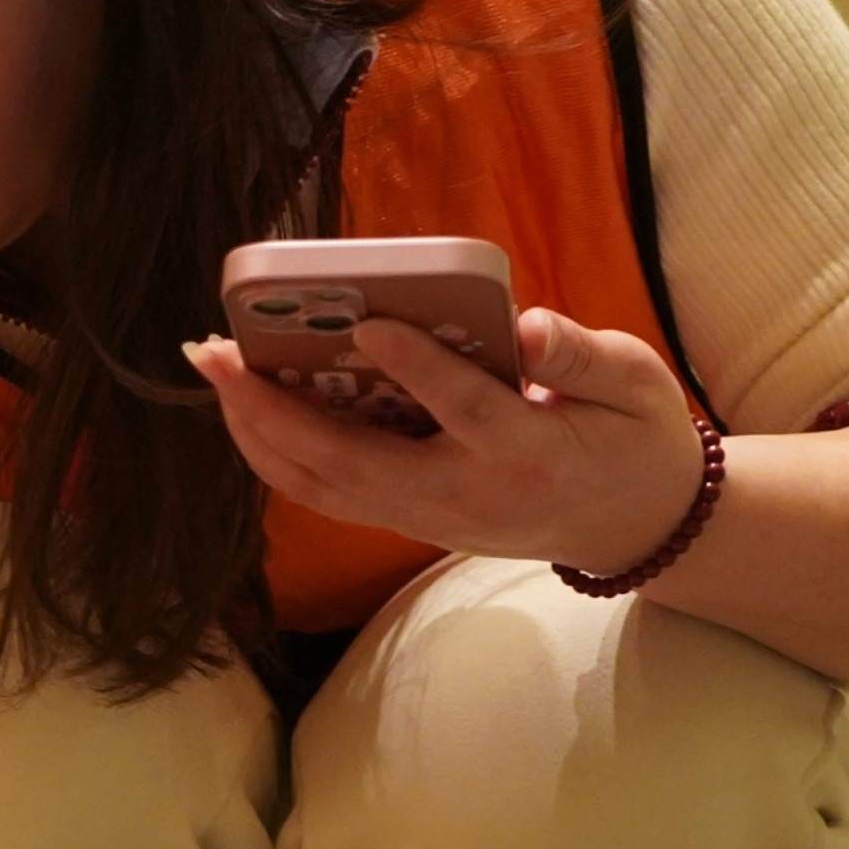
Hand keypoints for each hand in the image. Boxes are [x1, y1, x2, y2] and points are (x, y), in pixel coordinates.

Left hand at [183, 310, 704, 575]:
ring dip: (259, 433)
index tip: (368, 322)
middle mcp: (464, 494)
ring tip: (214, 372)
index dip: (414, 367)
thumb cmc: (631, 436)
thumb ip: (578, 356)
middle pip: (354, 462)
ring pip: (326, 488)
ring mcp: (430, 518)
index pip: (462, 408)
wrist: (634, 526)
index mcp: (525, 451)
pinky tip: (246, 410)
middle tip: (216, 351)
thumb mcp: (633, 383)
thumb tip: (524, 327)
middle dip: (275, 409)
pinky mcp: (411, 522)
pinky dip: (279, 457)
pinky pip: (330, 496)